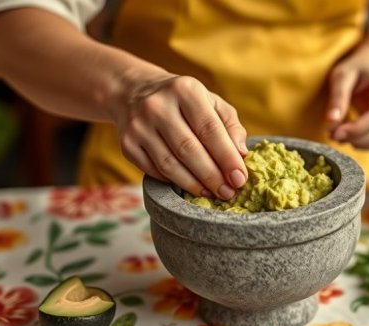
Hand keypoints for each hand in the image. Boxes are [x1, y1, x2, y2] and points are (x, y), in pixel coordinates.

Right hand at [114, 75, 247, 199]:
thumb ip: (230, 126)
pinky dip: (174, 182)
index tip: (240, 178)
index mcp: (185, 90)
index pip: (210, 129)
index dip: (227, 157)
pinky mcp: (127, 144)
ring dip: (194, 184)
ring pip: (170, 164)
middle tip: (228, 192)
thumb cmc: (184, 102)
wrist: (134, 93)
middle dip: (212, 175)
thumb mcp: (211, 102)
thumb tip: (241, 154)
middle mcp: (158, 106)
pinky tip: (191, 186)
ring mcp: (139, 126)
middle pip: (189, 149)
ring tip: (212, 193)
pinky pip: (154, 170)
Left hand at [326, 60, 368, 150]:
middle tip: (332, 135)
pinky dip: (365, 146)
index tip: (335, 133)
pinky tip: (352, 136)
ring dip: (359, 145)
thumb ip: (337, 98)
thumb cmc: (355, 72)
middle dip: (354, 139)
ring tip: (340, 134)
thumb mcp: (341, 76)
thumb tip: (332, 121)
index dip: (356, 129)